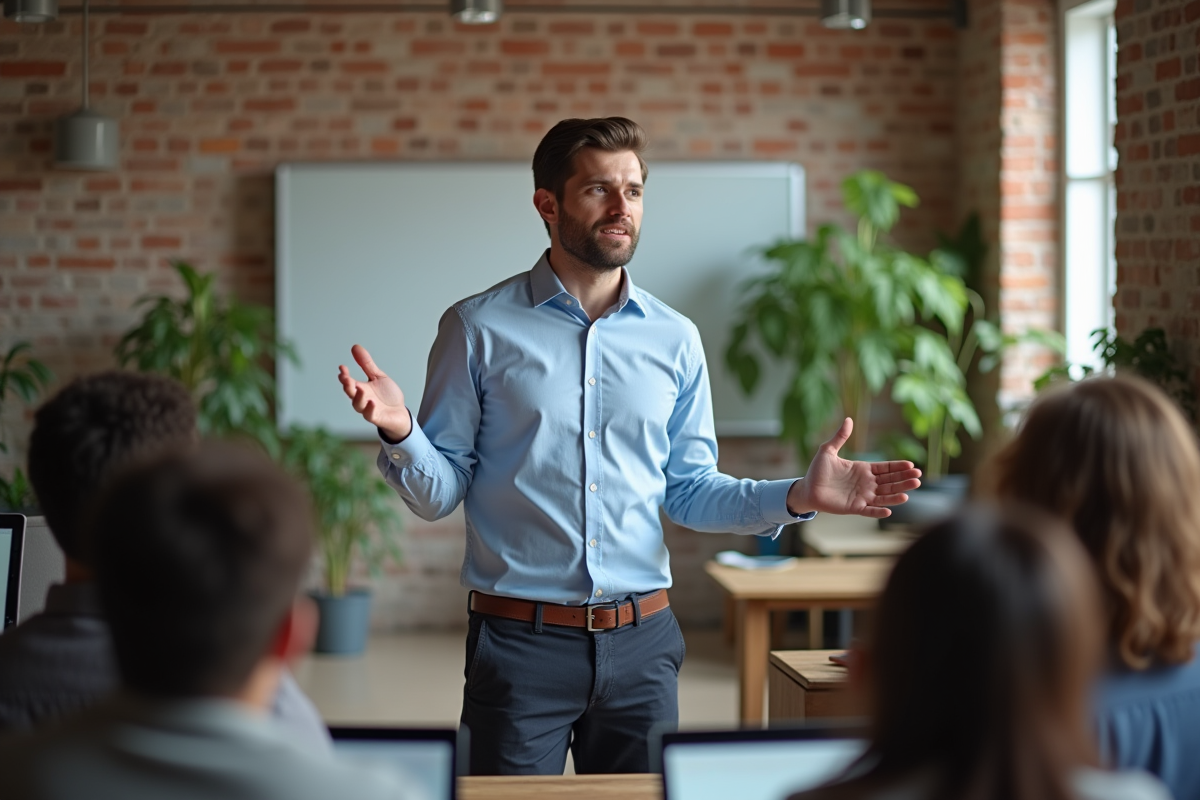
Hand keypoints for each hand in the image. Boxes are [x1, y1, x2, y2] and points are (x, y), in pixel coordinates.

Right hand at [337, 344, 411, 441]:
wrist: (400, 413)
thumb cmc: (388, 396)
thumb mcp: (378, 376)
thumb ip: (366, 364)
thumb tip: (355, 347)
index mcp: (361, 388)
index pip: (349, 382)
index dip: (344, 375)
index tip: (342, 367)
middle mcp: (362, 399)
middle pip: (350, 393)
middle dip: (347, 385)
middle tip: (345, 378)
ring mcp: (368, 409)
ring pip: (358, 405)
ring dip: (357, 397)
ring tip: (360, 389)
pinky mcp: (376, 417)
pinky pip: (370, 415)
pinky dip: (369, 409)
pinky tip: (371, 402)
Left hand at [787, 418, 921, 518]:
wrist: (806, 488)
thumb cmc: (817, 470)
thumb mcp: (828, 450)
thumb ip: (840, 437)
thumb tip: (849, 419)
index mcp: (863, 469)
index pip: (885, 468)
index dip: (898, 467)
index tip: (911, 465)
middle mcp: (866, 483)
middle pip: (890, 482)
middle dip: (904, 480)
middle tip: (918, 477)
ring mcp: (862, 496)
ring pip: (884, 496)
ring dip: (896, 495)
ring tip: (909, 493)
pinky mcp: (854, 507)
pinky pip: (869, 510)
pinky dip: (878, 511)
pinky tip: (889, 511)